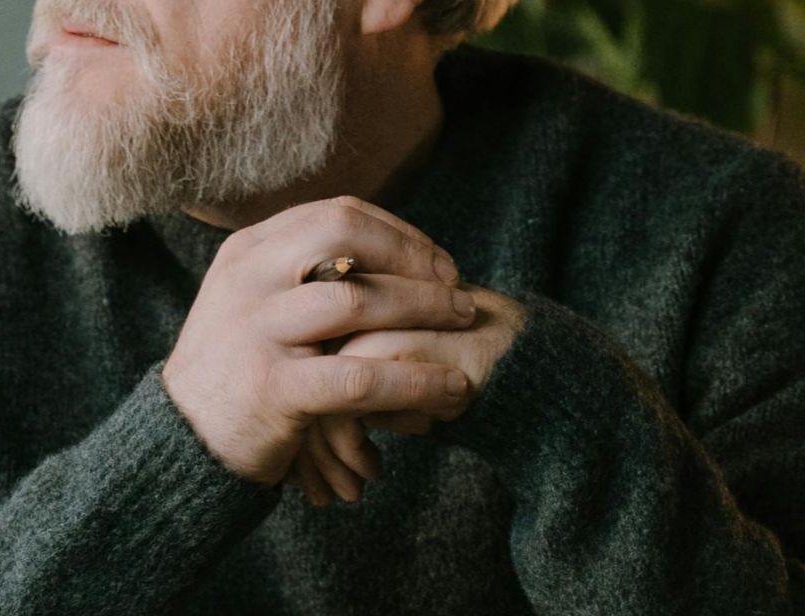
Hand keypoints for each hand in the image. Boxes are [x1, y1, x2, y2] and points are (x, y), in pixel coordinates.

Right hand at [159, 196, 477, 487]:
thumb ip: (298, 271)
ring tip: (465, 322)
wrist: (182, 438)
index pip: (335, 214)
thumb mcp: (249, 300)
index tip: (434, 259)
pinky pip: (360, 376)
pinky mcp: (274, 388)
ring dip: (425, 307)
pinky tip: (451, 386)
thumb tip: (381, 248)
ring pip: (359, 301)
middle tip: (456, 284)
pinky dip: (416, 379)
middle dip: (413, 257)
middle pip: (347, 236)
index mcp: (247, 251)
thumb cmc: (234, 368)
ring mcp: (258, 331)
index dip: (397, 232)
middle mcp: (250, 280)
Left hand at [294, 285, 526, 504]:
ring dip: (326, 460)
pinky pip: (342, 412)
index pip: (288, 376)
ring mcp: (352, 324)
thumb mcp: (391, 386)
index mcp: (329, 313)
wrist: (516, 356)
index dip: (295, 430)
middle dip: (302, 451)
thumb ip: (349, 397)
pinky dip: (352, 453)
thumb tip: (307, 456)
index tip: (303, 472)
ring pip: (310, 404)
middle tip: (318, 493)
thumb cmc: (452, 369)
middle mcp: (334, 310)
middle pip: (293, 390)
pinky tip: (372, 474)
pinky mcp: (378, 347)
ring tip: (347, 494)